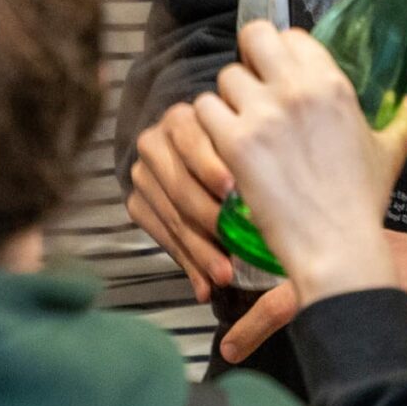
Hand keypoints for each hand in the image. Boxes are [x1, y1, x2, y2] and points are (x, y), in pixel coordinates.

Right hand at [128, 96, 235, 298]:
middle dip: (209, 221)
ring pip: (171, 215)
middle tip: (235, 247)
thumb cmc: (235, 155)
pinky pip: (160, 235)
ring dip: (200, 251)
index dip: (210, 167)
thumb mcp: (239, 146)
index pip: (190, 139)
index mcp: (182, 120)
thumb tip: (270, 187)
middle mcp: (155, 142)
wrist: (195, 157)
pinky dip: (186, 262)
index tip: (231, 191)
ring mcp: (143, 173)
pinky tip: (204, 285)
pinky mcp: (136, 201)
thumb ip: (248, 157)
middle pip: (179, 185)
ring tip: (224, 276)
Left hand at [195, 22, 406, 304]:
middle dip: (249, 58)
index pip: (293, 36)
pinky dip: (209, 125)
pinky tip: (222, 144)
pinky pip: (203, 110)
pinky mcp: (234, 141)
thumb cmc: (361, 200)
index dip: (283, 53)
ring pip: (225, 77)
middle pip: (254, 37)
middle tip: (252, 89)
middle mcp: (296, 90)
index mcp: (332, 84)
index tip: (281, 76)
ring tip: (238, 125)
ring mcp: (263, 114)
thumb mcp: (389, 152)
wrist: (335, 245)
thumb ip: (400, 121)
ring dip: (228, 98)